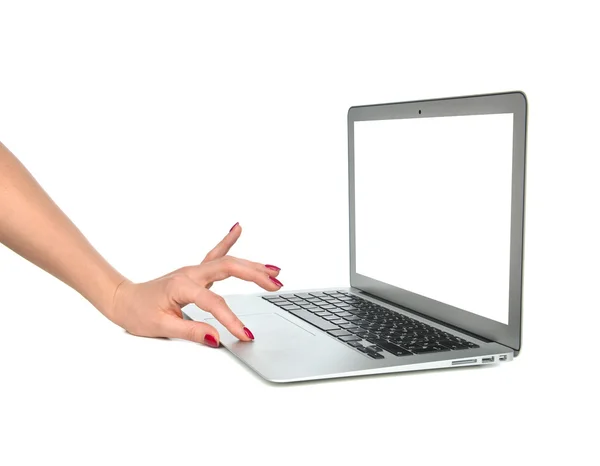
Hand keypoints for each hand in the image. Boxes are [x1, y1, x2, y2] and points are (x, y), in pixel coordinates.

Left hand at [107, 223, 282, 346]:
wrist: (123, 299)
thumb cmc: (138, 312)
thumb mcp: (161, 327)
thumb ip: (190, 331)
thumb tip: (216, 338)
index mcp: (182, 286)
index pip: (214, 303)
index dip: (231, 320)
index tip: (246, 335)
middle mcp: (190, 273)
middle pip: (229, 268)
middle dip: (255, 276)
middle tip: (276, 286)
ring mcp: (194, 270)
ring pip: (228, 261)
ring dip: (252, 265)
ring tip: (274, 270)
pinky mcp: (196, 272)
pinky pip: (216, 254)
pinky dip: (228, 241)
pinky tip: (238, 228)